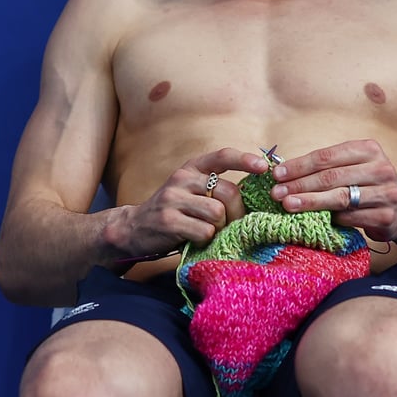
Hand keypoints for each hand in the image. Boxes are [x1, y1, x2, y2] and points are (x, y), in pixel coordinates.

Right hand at [108, 146, 271, 260]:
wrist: (133, 229)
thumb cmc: (173, 213)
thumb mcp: (191, 192)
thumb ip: (215, 188)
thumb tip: (255, 195)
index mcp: (191, 168)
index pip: (222, 156)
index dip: (245, 160)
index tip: (263, 167)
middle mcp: (182, 178)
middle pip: (228, 192)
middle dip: (237, 213)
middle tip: (231, 226)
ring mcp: (173, 198)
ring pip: (218, 213)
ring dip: (219, 228)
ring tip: (207, 232)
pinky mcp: (169, 220)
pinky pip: (204, 231)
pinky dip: (205, 239)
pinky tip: (194, 239)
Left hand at [269, 139, 396, 243]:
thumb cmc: (367, 185)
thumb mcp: (353, 167)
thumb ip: (326, 167)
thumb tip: (284, 173)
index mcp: (368, 150)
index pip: (327, 157)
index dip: (299, 165)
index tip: (277, 174)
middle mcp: (380, 168)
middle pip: (331, 177)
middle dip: (300, 185)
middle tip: (276, 193)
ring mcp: (386, 193)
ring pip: (340, 198)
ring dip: (310, 202)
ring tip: (288, 205)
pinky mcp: (387, 216)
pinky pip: (351, 218)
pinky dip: (331, 219)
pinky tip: (314, 220)